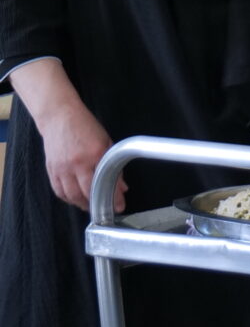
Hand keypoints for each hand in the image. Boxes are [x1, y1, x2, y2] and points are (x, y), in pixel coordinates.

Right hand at [41, 99, 120, 213]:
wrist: (59, 117)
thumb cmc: (85, 127)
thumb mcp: (107, 143)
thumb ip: (114, 166)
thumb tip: (122, 187)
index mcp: (94, 154)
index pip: (105, 182)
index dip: (113, 197)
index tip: (120, 206)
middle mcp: (76, 163)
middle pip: (86, 193)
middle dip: (97, 205)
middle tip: (106, 210)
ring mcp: (61, 167)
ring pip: (71, 195)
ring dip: (82, 204)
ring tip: (92, 206)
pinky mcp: (51, 169)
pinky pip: (58, 190)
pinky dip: (68, 198)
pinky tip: (76, 199)